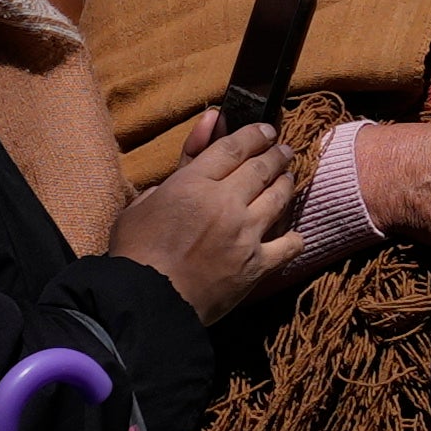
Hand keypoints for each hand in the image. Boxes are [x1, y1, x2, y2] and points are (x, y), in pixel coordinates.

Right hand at [107, 121, 294, 322]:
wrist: (148, 300)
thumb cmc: (135, 254)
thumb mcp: (139, 206)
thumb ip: (169, 181)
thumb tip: (189, 163)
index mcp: (192, 184)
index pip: (231, 148)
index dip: (252, 135)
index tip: (265, 130)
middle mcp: (225, 203)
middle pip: (260, 168)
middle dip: (276, 154)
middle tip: (284, 149)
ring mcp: (245, 233)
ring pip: (279, 197)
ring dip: (286, 183)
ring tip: (289, 177)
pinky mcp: (258, 263)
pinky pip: (289, 245)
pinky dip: (294, 238)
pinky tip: (295, 234)